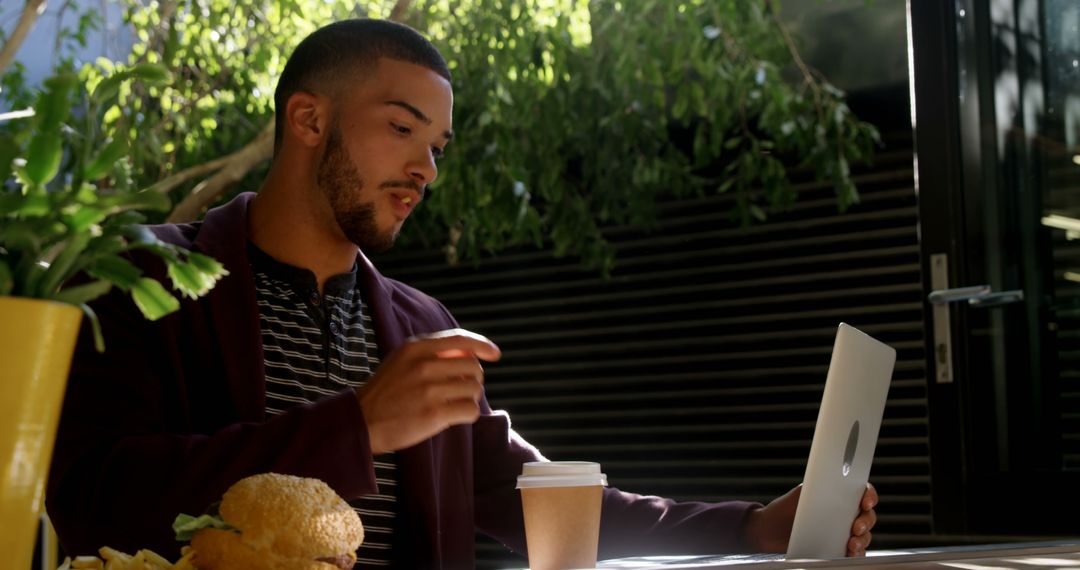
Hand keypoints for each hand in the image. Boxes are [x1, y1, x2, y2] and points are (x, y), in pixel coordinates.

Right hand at [357, 329, 500, 453]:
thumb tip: (469, 351)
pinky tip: (454, 416)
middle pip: (472, 365)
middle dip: (472, 378)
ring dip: (469, 398)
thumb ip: (430, 352)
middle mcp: (423, 365)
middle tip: (459, 389)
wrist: (361, 422)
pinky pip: (470, 410)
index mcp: (415, 348)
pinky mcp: (434, 414)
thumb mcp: (401, 360)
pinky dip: (467, 414)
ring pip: (474, 388)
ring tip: (452, 404)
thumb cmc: (385, 392)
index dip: (482, 345)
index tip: (495, 354)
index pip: (459, 339)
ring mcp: (429, 389)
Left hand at [740, 483, 878, 556]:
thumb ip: (818, 488)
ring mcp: (843, 532)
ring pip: (864, 535)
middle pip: (868, 516)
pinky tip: (849, 552)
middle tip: (856, 526)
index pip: (862, 492)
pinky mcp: (839, 549)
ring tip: (851, 543)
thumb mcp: (801, 493)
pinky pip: (855, 552)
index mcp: (839, 496)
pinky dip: (856, 553)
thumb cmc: (786, 509)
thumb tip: (834, 483)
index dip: (869, 495)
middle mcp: (844, 513)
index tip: (865, 502)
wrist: (770, 530)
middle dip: (866, 521)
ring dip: (862, 539)